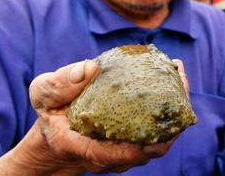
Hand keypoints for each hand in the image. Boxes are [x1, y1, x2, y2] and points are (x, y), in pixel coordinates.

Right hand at [21, 59, 189, 173]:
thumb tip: (91, 67)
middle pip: (148, 149)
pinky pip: (159, 132)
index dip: (138, 148)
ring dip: (174, 112)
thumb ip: (59, 84)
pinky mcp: (136, 144)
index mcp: (83, 147)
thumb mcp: (44, 93)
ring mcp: (125, 154)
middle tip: (180, 81)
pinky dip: (170, 109)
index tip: (158, 134)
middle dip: (170, 121)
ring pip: (158, 140)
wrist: (59, 129)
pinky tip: (175, 79)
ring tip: (181, 76)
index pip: (113, 155)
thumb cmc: (52, 110)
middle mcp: (108, 157)